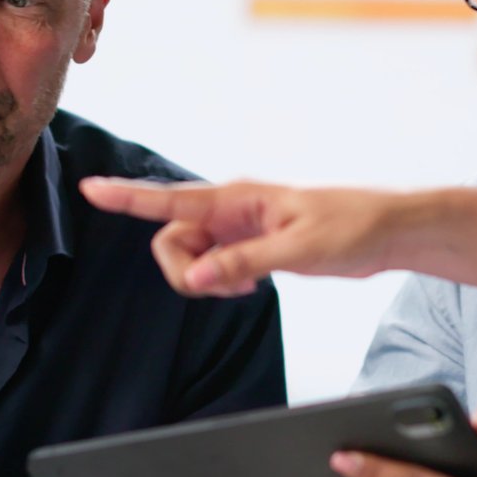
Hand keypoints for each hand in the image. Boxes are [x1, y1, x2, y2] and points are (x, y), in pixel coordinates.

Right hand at [78, 178, 406, 296]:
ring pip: (191, 256)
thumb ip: (243, 264)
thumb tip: (195, 279)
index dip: (127, 197)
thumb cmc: (352, 227)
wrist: (387, 232)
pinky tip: (251, 286)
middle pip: (173, 240)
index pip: (171, 198)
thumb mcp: (299, 250)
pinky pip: (213, 266)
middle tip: (227, 288)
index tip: (90, 188)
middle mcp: (231, 209)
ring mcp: (239, 228)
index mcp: (238, 198)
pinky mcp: (250, 245)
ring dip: (205, 280)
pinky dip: (222, 282)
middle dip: (183, 271)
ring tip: (247, 286)